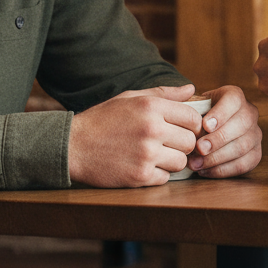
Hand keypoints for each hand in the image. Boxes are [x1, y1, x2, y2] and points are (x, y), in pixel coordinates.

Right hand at [68, 85, 202, 186]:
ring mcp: (146, 154)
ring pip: (181, 162)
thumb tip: (191, 90)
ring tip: (155, 154)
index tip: (183, 129)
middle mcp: (151, 129)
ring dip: (171, 160)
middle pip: (190, 142)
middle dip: (183, 143)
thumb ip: (163, 93)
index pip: (193, 118)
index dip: (192, 125)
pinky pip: (165, 178)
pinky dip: (157, 174)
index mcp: (151, 106)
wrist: (74, 146)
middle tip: (169, 143)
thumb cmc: (103, 119)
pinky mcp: (139, 176)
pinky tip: (143, 165)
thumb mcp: (130, 98)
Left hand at [188, 85, 261, 177]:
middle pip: (241, 125)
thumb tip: (186, 108)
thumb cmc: (199, 115)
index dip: (220, 113)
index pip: (233, 100)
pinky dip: (223, 170)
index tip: (204, 125)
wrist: (209, 127)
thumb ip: (189, 105)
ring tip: (196, 164)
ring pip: (242, 147)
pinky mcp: (256, 154)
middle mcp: (250, 113)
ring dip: (217, 158)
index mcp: (235, 96)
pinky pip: (244, 165)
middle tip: (199, 148)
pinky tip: (205, 171)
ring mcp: (255, 134)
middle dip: (218, 139)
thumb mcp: (194, 104)